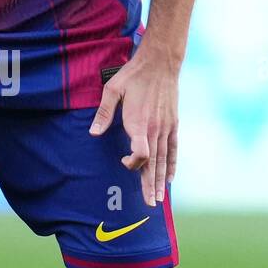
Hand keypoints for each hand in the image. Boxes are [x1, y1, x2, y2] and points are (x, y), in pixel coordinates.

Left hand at [88, 50, 179, 206]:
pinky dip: (172, 165)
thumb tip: (93, 133)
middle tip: (150, 206)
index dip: (134, 163)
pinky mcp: (173, 124)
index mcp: (139, 122)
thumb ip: (103, 114)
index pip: (141, 153)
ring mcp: (166, 128)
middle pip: (154, 163)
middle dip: (150, 185)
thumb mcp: (112, 90)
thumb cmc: (133, 76)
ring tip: (160, 199)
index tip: (124, 162)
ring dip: (161, 181)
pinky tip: (169, 179)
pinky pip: (174, 149)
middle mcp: (155, 129)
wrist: (160, 62)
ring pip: (165, 160)